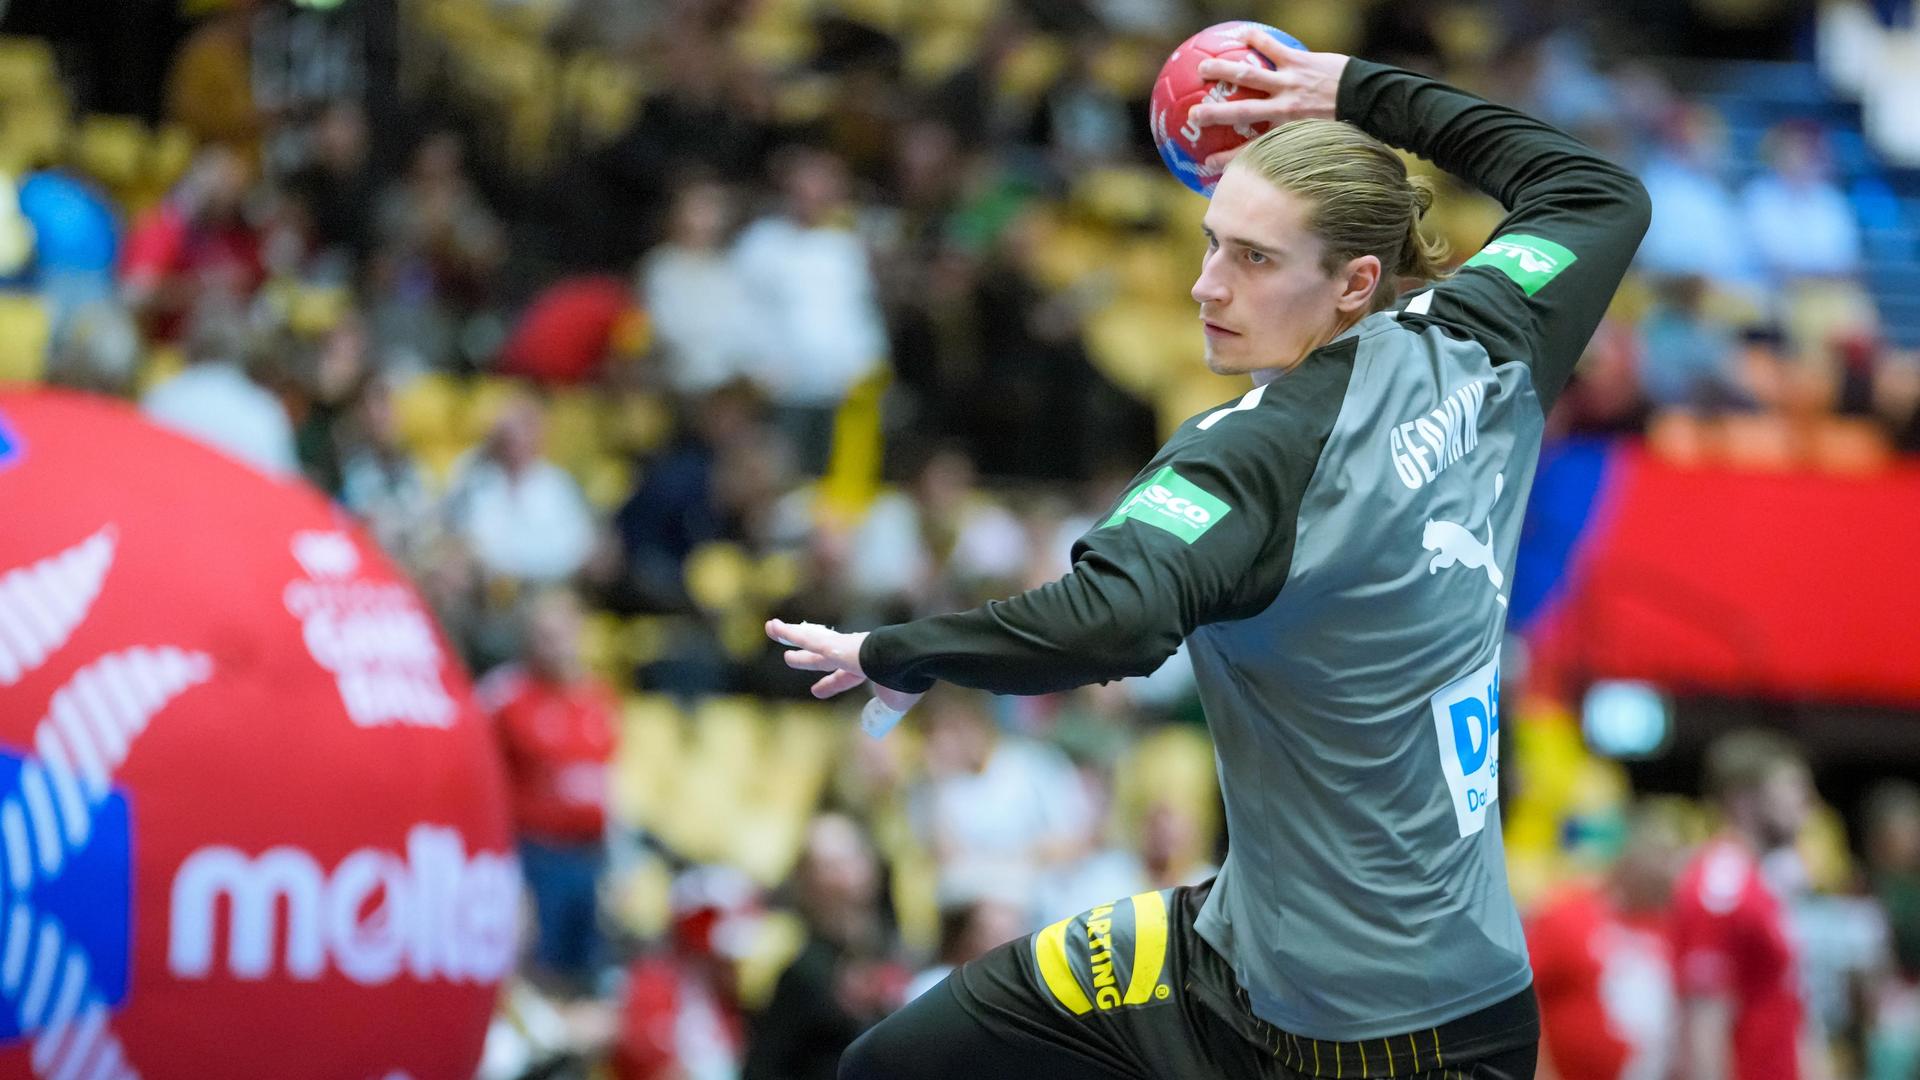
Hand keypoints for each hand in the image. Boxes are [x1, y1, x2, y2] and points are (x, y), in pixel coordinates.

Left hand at [766, 619, 923, 712]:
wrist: (908, 658)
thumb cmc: (906, 678)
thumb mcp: (895, 700)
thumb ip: (884, 709)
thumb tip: (876, 725)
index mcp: (868, 667)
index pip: (844, 676)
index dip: (830, 684)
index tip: (816, 691)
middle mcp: (853, 652)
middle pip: (823, 656)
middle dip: (807, 659)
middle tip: (790, 659)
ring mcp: (843, 647)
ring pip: (811, 640)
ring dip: (790, 635)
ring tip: (771, 628)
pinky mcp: (834, 645)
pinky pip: (806, 638)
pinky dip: (789, 633)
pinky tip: (774, 627)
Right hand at [1189, 29, 1350, 169]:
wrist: (1373, 101)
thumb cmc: (1349, 126)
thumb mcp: (1320, 147)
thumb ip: (1296, 152)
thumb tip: (1282, 166)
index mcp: (1286, 135)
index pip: (1249, 151)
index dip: (1226, 160)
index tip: (1205, 166)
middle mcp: (1283, 110)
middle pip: (1239, 112)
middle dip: (1213, 113)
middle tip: (1191, 116)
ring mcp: (1290, 83)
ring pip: (1248, 75)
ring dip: (1223, 70)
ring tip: (1202, 69)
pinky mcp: (1300, 62)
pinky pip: (1272, 47)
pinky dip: (1255, 39)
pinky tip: (1239, 34)